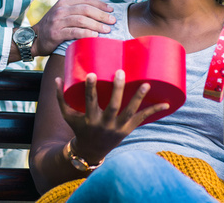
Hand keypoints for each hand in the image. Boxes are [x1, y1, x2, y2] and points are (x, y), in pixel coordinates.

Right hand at [32, 0, 115, 56]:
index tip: (111, 10)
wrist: (34, 38)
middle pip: (85, 9)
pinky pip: (74, 32)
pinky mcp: (56, 33)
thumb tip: (99, 12)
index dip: (100, 4)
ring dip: (97, 25)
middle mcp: (61, 10)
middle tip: (113, 21)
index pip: (85, 0)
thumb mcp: (62, 13)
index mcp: (64, 2)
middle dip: (101, 15)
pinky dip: (86, 33)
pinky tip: (95, 36)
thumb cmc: (53, 26)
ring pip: (81, 20)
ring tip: (107, 30)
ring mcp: (58, 21)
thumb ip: (76, 11)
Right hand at [54, 70, 168, 164]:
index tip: (93, 74)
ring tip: (146, 83)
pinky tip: (167, 103)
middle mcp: (105, 124)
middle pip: (113, 106)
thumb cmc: (78, 128)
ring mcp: (118, 128)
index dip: (91, 88)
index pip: (90, 102)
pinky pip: (142, 119)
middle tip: (120, 72)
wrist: (90, 151)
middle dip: (117, 89)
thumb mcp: (68, 115)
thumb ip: (61, 97)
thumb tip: (57, 77)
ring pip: (130, 112)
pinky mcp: (128, 130)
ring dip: (139, 98)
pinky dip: (155, 111)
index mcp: (89, 119)